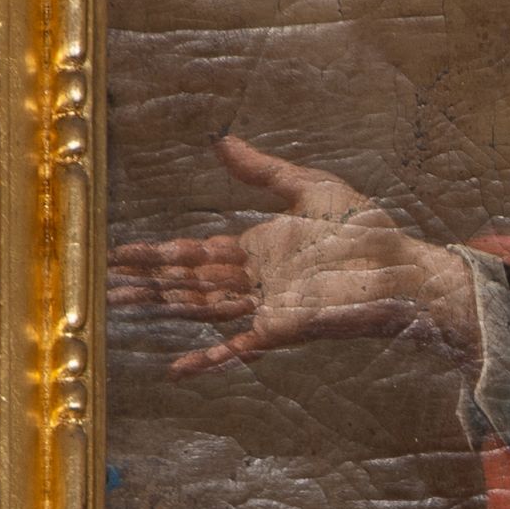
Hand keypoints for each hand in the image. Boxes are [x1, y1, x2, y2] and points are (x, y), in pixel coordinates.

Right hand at [108, 135, 480, 375]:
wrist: (404, 267)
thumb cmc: (368, 230)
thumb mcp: (309, 187)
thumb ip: (262, 172)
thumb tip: (221, 141)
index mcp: (261, 249)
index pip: (199, 252)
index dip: (160, 253)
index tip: (122, 252)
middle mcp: (258, 280)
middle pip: (191, 282)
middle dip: (148, 282)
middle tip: (105, 284)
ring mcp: (268, 307)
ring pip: (203, 308)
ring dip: (164, 309)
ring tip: (122, 307)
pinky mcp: (283, 329)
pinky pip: (238, 346)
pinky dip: (208, 357)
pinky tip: (176, 367)